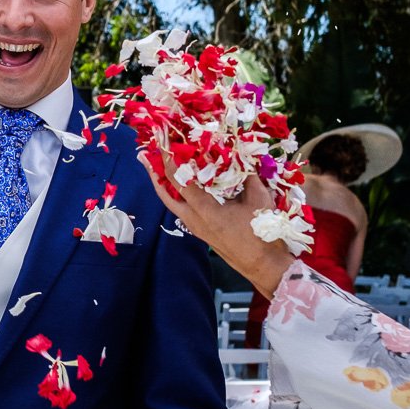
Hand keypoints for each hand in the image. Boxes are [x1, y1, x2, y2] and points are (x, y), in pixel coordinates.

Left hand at [136, 153, 294, 295]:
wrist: (264, 265)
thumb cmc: (263, 233)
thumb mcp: (259, 199)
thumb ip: (248, 176)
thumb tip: (241, 156)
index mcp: (206, 210)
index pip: (180, 180)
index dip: (169, 159)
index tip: (163, 143)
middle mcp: (195, 219)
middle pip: (165, 195)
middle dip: (154, 174)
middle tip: (145, 157)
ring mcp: (196, 228)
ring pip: (173, 204)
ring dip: (165, 185)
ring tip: (157, 168)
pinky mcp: (201, 232)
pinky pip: (184, 210)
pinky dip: (179, 195)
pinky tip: (184, 186)